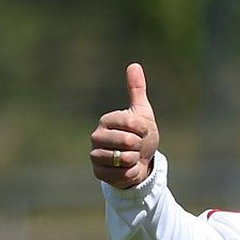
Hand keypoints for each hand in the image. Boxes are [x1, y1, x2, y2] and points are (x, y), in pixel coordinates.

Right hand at [90, 63, 159, 188]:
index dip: (144, 130)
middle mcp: (97, 136)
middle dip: (139, 145)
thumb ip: (137, 90)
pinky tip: (128, 169)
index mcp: (107, 120)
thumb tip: (134, 65)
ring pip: (123, 158)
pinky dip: (131, 173)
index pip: (132, 123)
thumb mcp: (142, 112)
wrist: (140, 161)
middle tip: (136, 146)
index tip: (142, 131)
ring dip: (135, 160)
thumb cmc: (141, 135)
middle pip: (127, 141)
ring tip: (132, 157)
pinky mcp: (98, 172)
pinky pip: (121, 174)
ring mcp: (95, 154)